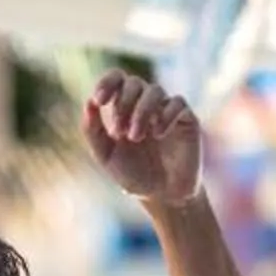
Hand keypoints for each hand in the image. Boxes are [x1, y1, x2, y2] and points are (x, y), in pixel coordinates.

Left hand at [83, 69, 203, 208]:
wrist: (162, 196)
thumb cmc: (133, 174)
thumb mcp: (106, 155)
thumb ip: (93, 131)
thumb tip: (88, 103)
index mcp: (124, 107)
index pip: (117, 79)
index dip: (107, 83)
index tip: (99, 100)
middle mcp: (146, 104)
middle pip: (134, 83)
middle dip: (123, 104)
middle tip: (118, 132)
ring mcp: (167, 110)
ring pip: (155, 91)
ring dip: (141, 111)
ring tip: (135, 137)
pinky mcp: (187, 119)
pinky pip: (177, 103)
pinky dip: (165, 115)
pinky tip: (158, 134)